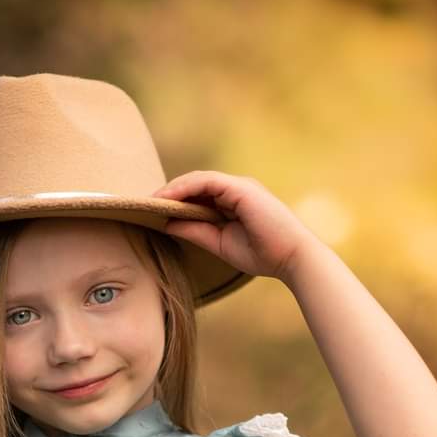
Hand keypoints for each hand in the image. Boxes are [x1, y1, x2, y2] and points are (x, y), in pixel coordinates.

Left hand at [151, 171, 316, 281]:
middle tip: (145, 204)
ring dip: (173, 188)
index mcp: (234, 202)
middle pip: (196, 184)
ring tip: (151, 201)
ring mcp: (239, 186)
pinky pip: (206, 181)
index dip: (176, 200)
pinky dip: (185, 187)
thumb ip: (195, 231)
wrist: (291, 257)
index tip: (153, 211)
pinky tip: (167, 198)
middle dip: (170, 192)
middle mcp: (236, 189)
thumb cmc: (262, 254)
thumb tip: (167, 223)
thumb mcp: (219, 243)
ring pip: (198, 179)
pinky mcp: (240, 188)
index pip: (199, 195)